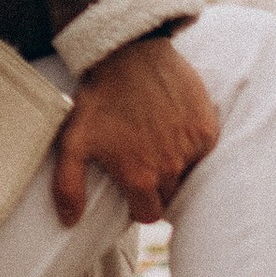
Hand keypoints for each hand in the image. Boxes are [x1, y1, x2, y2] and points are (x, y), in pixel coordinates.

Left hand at [51, 33, 218, 226]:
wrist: (129, 54)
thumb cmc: (98, 99)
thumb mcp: (72, 142)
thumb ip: (68, 187)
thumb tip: (70, 221)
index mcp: (139, 177)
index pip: (149, 215)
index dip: (139, 206)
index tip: (132, 191)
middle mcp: (170, 167)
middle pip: (169, 196)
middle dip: (156, 187)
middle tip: (142, 162)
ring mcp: (192, 147)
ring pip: (188, 174)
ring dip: (175, 166)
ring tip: (156, 142)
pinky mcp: (207, 127)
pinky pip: (203, 151)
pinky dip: (191, 145)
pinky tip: (173, 128)